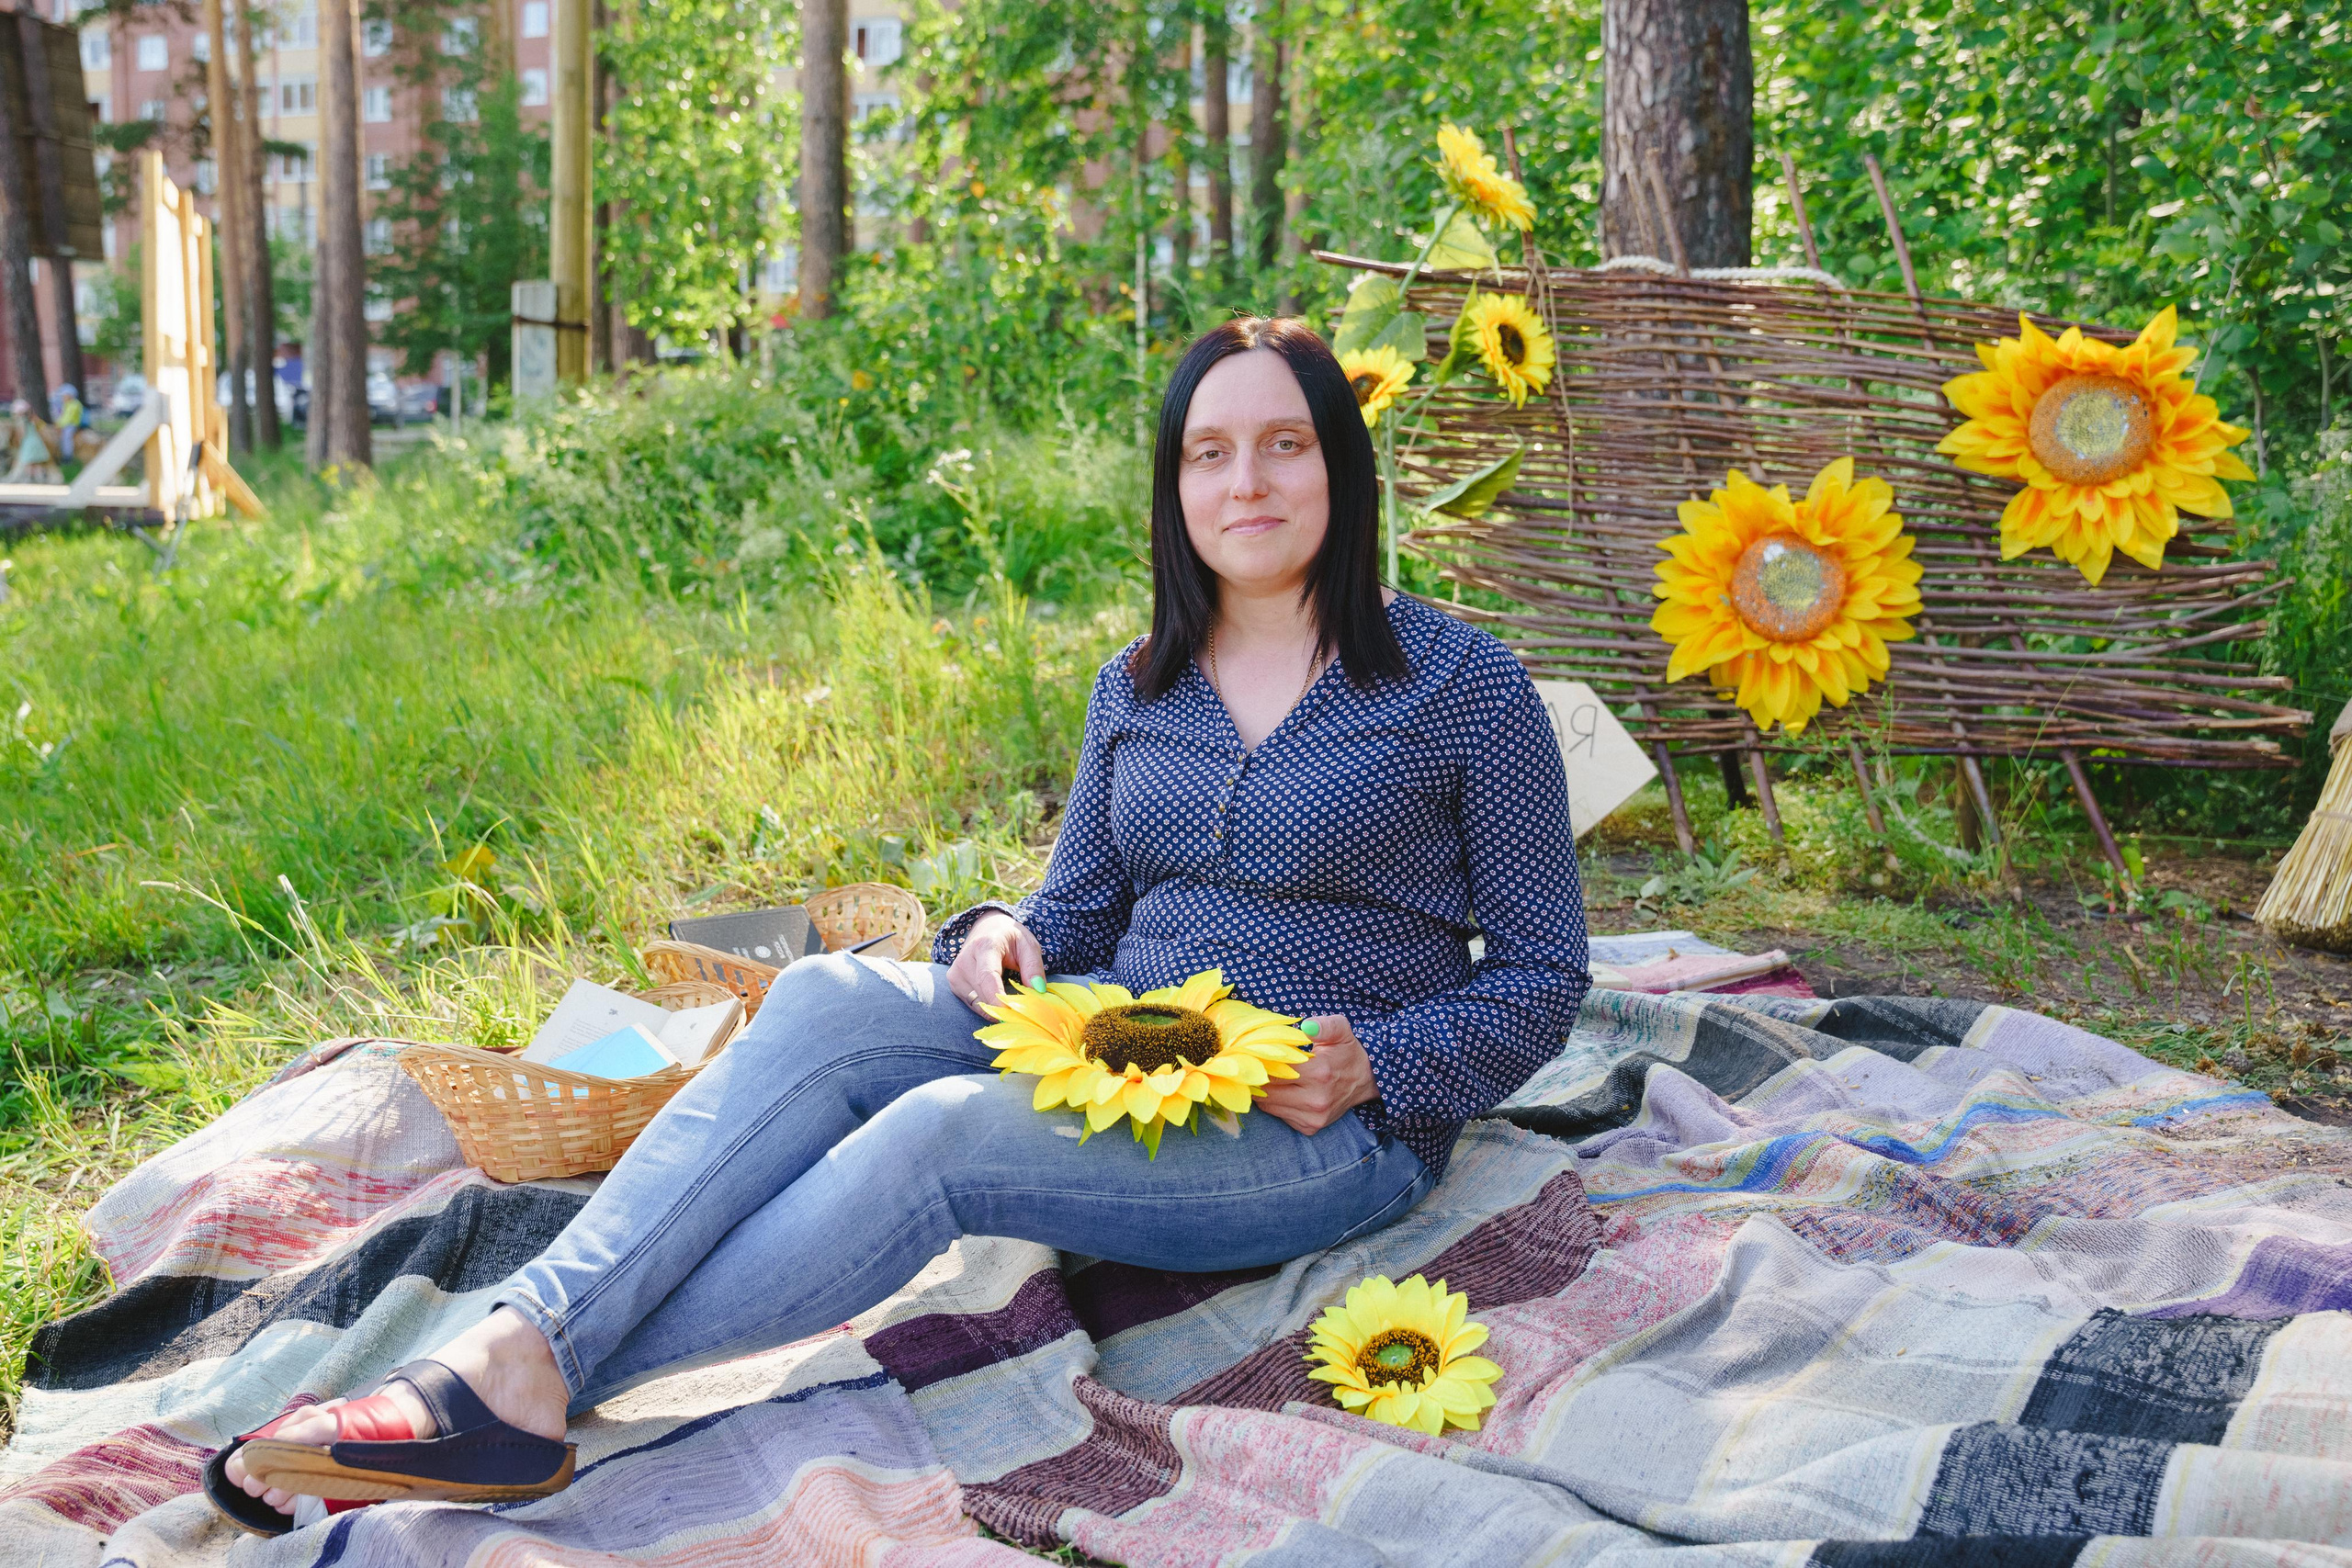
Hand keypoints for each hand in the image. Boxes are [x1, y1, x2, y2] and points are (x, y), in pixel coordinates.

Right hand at [947, 912, 1044, 1011]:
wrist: (987, 928)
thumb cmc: (1010, 938)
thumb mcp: (1028, 945)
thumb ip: (1033, 967)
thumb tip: (1038, 990)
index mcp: (985, 946)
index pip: (987, 976)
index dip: (997, 998)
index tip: (1009, 1014)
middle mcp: (965, 960)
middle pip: (983, 994)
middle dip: (1003, 1007)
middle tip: (1022, 1011)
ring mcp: (956, 973)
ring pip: (977, 1003)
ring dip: (995, 1008)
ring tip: (1010, 999)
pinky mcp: (953, 983)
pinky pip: (973, 1004)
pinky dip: (987, 1006)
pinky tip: (997, 997)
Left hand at [1256, 1014, 1377, 1135]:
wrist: (1366, 1080)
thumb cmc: (1347, 1052)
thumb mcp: (1340, 1030)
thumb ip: (1324, 1025)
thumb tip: (1307, 1026)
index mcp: (1319, 1074)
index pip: (1274, 1073)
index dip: (1263, 1064)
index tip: (1260, 1057)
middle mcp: (1316, 1100)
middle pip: (1268, 1092)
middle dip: (1262, 1079)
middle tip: (1263, 1067)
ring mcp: (1314, 1117)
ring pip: (1270, 1106)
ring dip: (1268, 1093)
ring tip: (1276, 1079)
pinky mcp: (1311, 1128)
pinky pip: (1280, 1116)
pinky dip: (1278, 1105)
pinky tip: (1287, 1092)